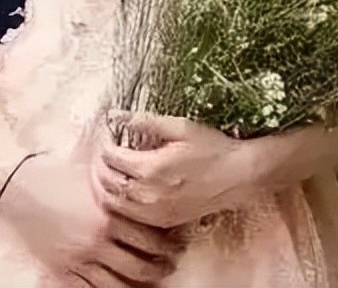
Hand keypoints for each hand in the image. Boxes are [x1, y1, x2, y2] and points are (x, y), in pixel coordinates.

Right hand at [0, 151, 183, 286]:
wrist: (18, 185)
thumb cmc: (55, 174)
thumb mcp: (92, 176)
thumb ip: (116, 190)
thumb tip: (139, 194)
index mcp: (108, 210)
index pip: (151, 231)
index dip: (169, 236)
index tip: (177, 235)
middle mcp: (99, 237)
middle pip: (144, 260)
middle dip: (163, 263)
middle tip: (172, 260)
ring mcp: (83, 256)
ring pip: (125, 280)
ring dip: (145, 281)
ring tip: (154, 277)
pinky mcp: (68, 268)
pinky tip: (124, 285)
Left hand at [92, 112, 246, 228]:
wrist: (237, 177)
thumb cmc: (211, 148)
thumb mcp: (179, 127)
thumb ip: (145, 121)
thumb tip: (116, 115)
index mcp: (151, 169)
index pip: (111, 158)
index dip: (104, 144)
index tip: (106, 135)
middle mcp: (149, 195)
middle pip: (106, 184)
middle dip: (99, 166)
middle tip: (103, 152)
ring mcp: (156, 212)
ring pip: (114, 204)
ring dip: (105, 186)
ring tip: (109, 169)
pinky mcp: (163, 221)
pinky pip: (129, 216)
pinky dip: (120, 202)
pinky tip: (125, 188)